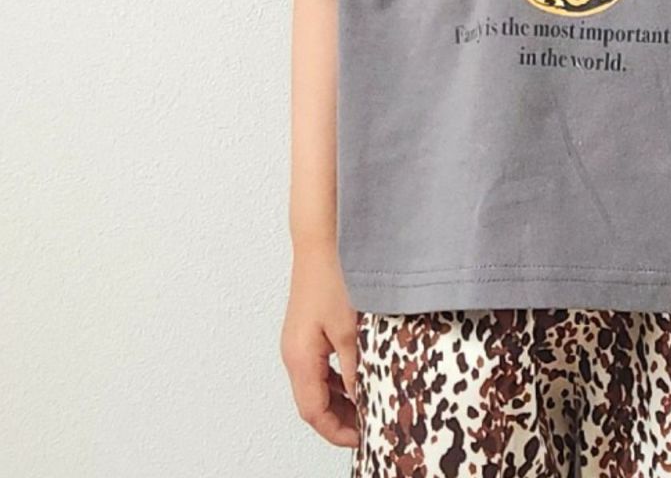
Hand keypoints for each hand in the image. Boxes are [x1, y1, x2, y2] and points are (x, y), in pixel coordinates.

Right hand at [280, 243, 360, 446]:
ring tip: (369, 403)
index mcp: (300, 358)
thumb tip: (364, 399)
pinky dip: (338, 377)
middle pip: (313, 401)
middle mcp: (294, 353)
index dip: (337, 432)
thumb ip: (357, 368)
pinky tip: (360, 373)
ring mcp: (299, 340)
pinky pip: (320, 365)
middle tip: (371, 424)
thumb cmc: (334, 275)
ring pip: (317, 384)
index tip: (363, 438)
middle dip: (340, 418)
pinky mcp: (308, 328)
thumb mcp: (352, 329)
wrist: (322, 237)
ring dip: (340, 398)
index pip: (313, 412)